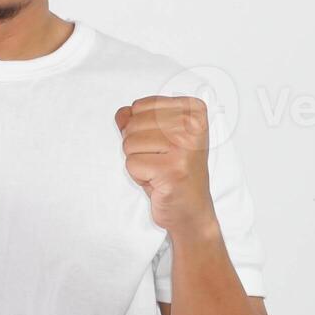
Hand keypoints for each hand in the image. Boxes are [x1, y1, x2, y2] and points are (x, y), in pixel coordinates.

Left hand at [115, 96, 218, 239]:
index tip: (163, 143)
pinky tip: (157, 181)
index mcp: (193, 111)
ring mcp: (183, 148)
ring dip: (138, 161)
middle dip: (137, 146)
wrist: (190, 208)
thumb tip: (121, 113)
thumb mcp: (158, 138)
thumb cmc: (175, 171)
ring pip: (129, 143)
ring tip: (159, 170)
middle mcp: (192, 126)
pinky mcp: (172, 170)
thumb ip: (138, 120)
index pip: (140, 106)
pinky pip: (132, 164)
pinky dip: (139, 176)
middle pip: (133, 124)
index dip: (141, 128)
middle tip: (159, 159)